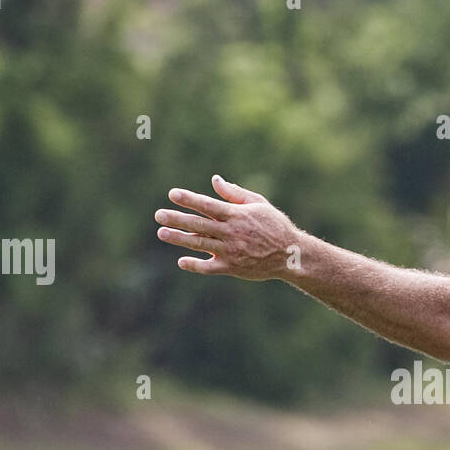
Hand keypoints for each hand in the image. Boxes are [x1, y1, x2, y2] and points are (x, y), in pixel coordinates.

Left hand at [155, 176, 301, 279]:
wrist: (290, 255)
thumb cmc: (274, 225)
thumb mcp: (259, 204)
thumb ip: (235, 193)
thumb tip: (215, 180)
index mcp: (237, 215)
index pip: (208, 205)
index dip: (189, 199)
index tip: (173, 194)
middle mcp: (231, 232)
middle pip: (199, 224)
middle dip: (177, 219)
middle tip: (159, 215)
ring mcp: (231, 251)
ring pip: (200, 244)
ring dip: (179, 238)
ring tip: (162, 233)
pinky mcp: (232, 268)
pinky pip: (209, 267)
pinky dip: (195, 264)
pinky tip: (181, 261)